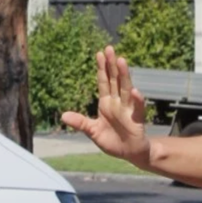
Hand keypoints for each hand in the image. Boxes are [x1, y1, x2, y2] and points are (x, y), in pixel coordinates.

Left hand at [61, 46, 150, 166]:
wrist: (129, 153)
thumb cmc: (112, 141)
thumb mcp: (93, 132)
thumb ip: (80, 123)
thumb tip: (63, 115)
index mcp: (106, 103)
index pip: (104, 82)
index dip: (101, 68)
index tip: (99, 53)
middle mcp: (118, 102)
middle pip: (115, 80)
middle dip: (112, 65)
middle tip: (109, 49)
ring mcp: (128, 109)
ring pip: (126, 89)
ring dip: (124, 75)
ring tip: (121, 61)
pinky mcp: (137, 119)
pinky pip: (137, 108)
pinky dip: (136, 100)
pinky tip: (134, 91)